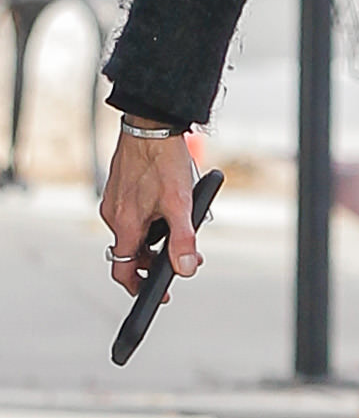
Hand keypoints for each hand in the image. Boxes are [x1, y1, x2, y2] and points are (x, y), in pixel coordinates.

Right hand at [99, 128, 199, 295]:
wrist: (151, 125)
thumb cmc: (164, 160)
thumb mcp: (180, 203)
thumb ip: (183, 239)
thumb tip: (185, 268)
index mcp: (125, 224)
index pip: (123, 270)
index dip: (138, 285)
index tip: (156, 291)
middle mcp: (114, 215)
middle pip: (133, 251)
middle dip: (157, 258)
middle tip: (184, 255)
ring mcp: (115, 201)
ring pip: (136, 231)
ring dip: (157, 236)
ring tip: (182, 226)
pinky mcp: (120, 188)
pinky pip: (135, 213)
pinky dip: (152, 218)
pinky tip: (171, 205)